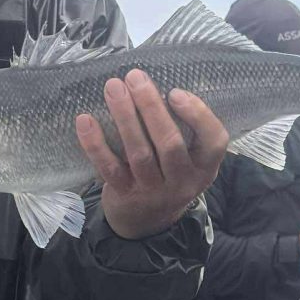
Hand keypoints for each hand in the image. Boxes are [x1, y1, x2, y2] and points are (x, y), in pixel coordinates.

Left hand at [79, 71, 228, 237]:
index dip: (198, 115)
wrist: (145, 221)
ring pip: (139, 153)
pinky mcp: (125, 194)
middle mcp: (182, 181)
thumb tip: (155, 84)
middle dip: (151, 108)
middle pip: (170, 144)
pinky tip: (85, 120)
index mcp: (204, 167)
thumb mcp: (189, 160)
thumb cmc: (168, 174)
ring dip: (125, 118)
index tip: (175, 92)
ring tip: (113, 88)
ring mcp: (153, 191)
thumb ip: (184, 130)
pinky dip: (96, 144)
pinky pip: (109, 168)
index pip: (214, 142)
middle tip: (135, 77)